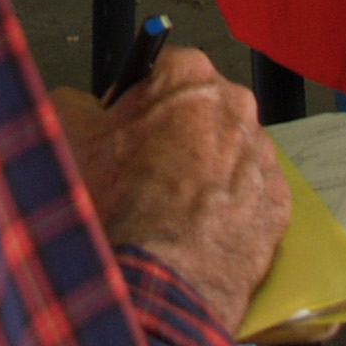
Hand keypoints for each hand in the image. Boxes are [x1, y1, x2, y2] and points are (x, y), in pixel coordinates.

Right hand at [49, 47, 288, 335]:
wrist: (163, 277)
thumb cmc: (125, 208)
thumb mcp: (68, 136)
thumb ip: (73, 102)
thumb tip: (77, 104)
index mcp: (187, 77)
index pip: (160, 68)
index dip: (136, 99)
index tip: (124, 124)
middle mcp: (235, 107)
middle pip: (199, 109)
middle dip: (174, 133)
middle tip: (142, 170)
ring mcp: (262, 156)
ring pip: (227, 153)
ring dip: (202, 171)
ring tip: (168, 207)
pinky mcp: (277, 202)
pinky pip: (249, 195)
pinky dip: (226, 207)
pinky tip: (195, 227)